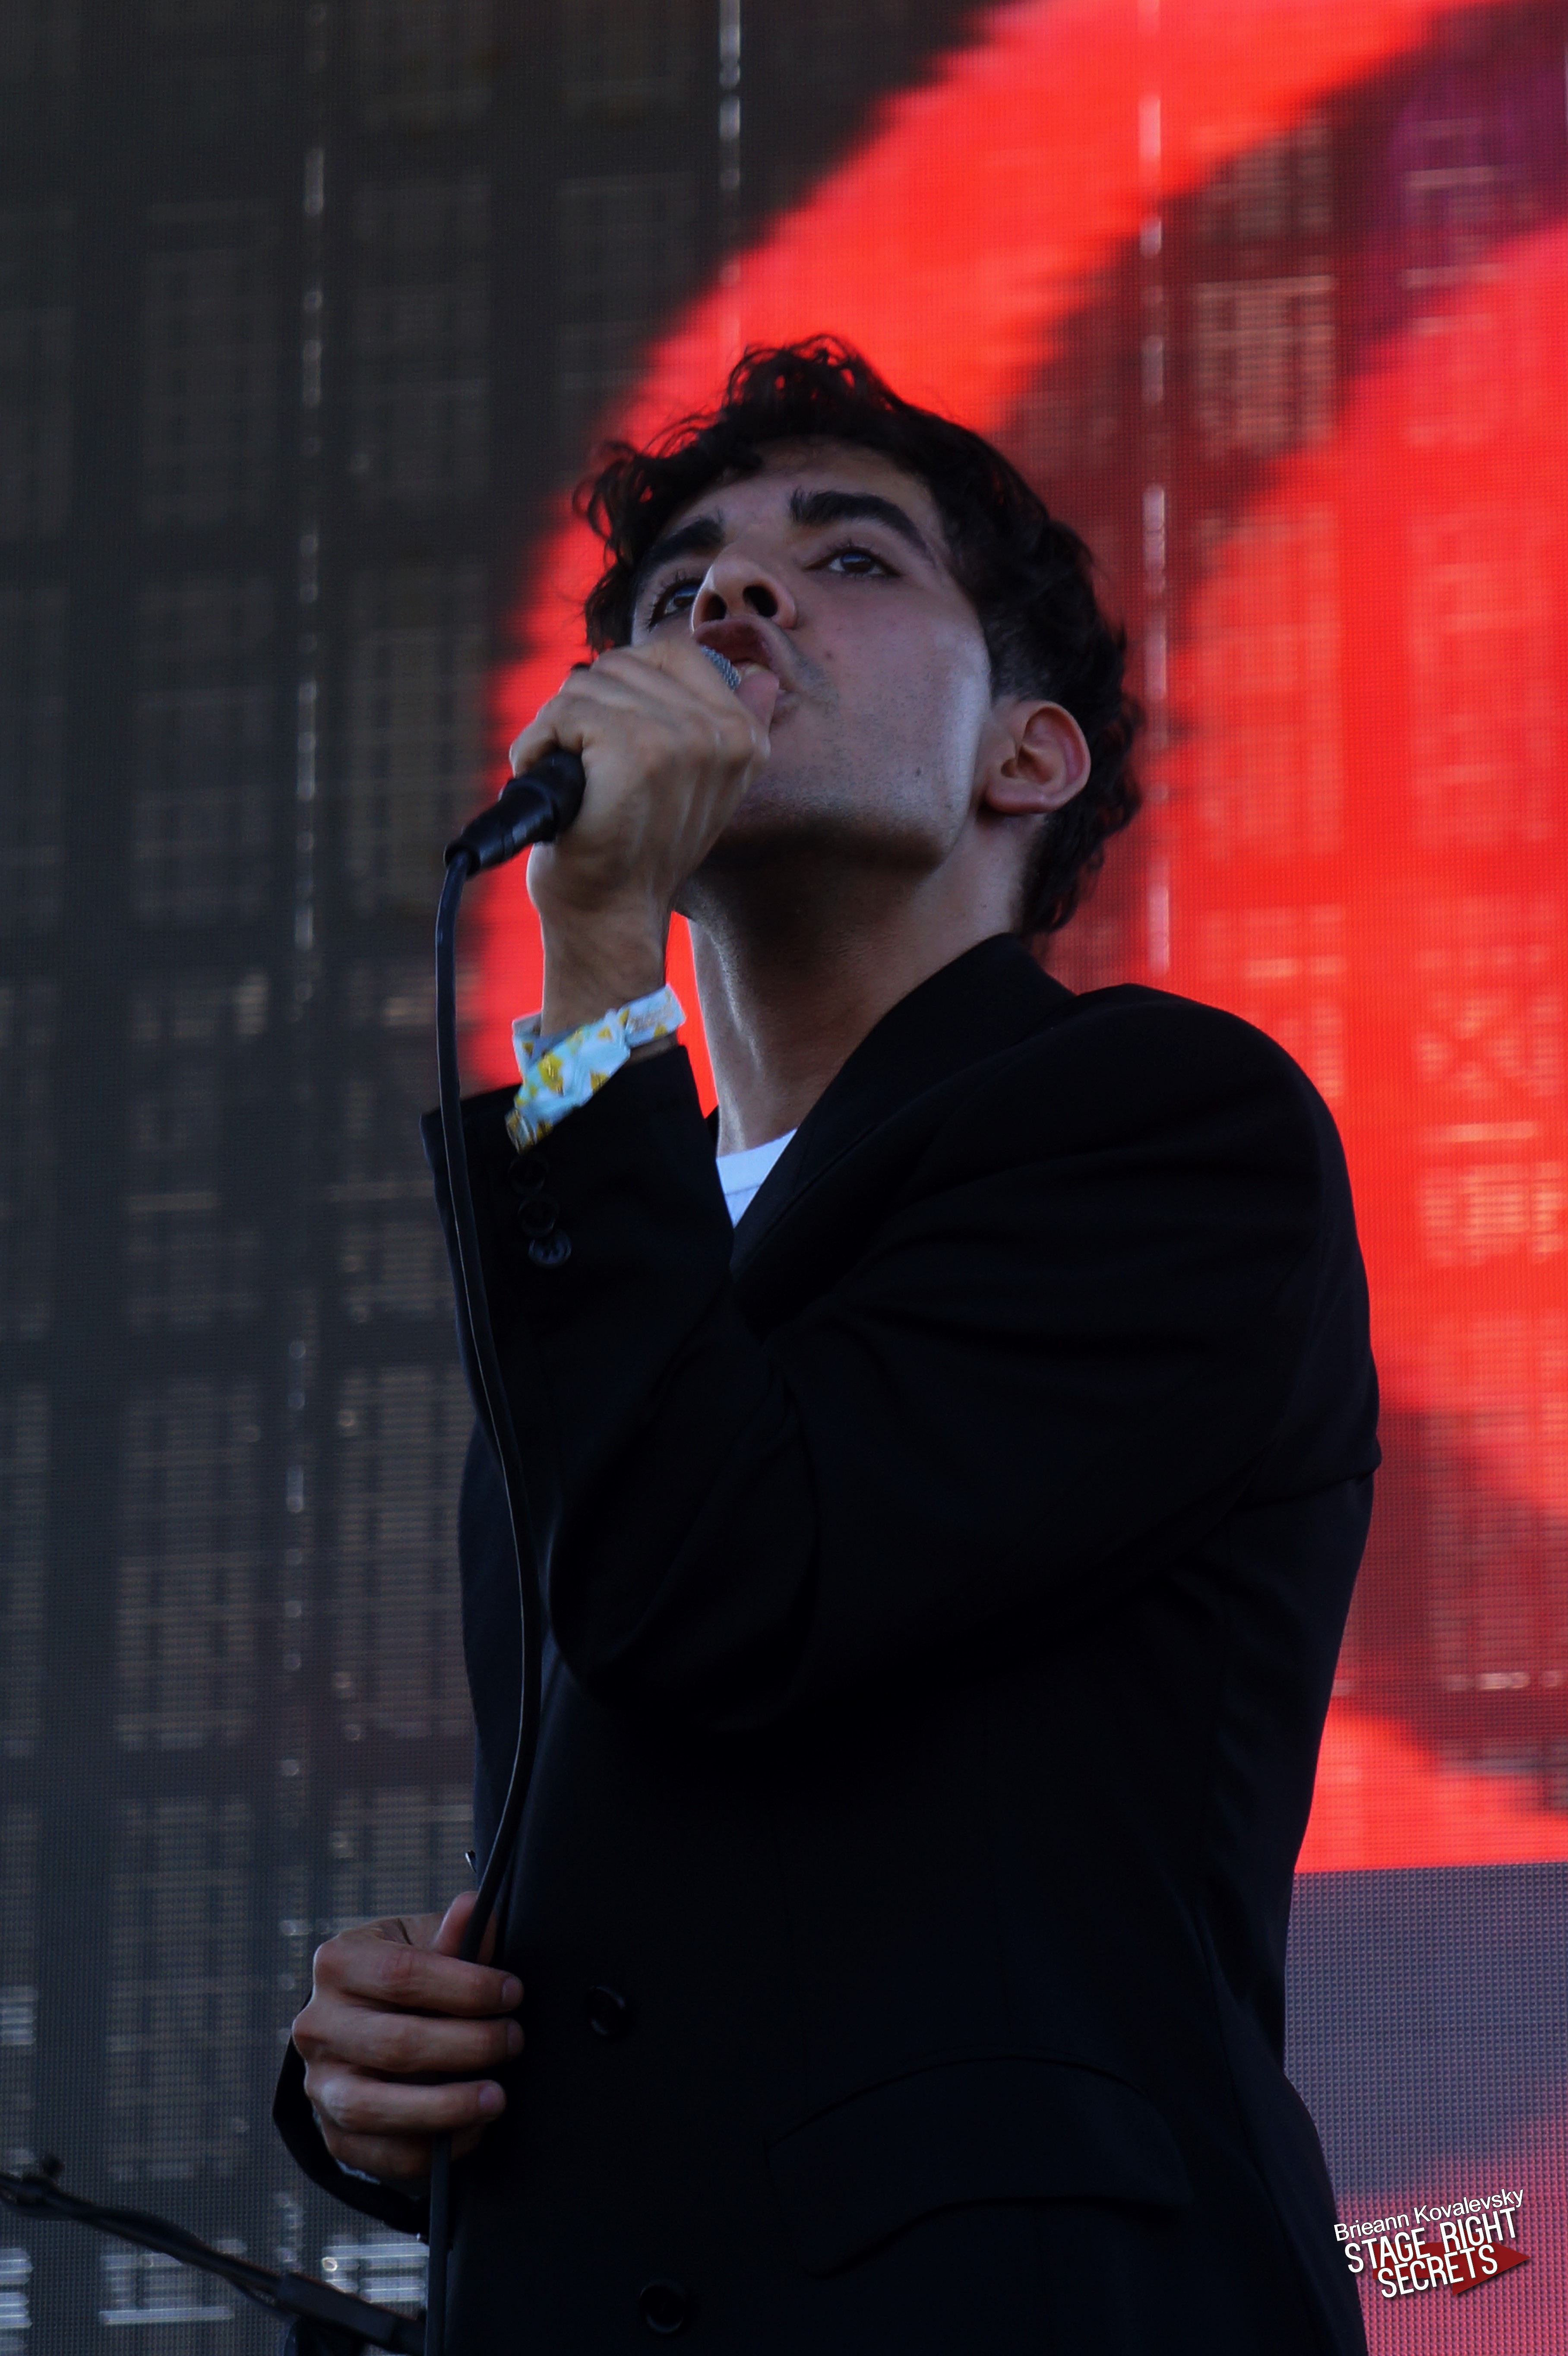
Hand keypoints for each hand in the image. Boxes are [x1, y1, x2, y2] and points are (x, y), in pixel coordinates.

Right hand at [291, 1891, 522, 2185]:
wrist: (367, 2023)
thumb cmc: (406, 1976)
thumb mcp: (426, 1943)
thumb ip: (453, 1935)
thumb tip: (474, 1908)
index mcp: (338, 1963)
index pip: (402, 1975)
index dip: (466, 1987)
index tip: (512, 1993)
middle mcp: (318, 2023)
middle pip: (395, 2043)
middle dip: (468, 2046)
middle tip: (513, 2040)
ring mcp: (320, 2083)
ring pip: (375, 2106)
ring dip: (446, 2107)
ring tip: (497, 2097)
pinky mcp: (333, 2133)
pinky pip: (379, 2153)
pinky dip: (430, 2149)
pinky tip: (471, 2131)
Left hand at [510, 635, 775, 1034]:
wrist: (611, 916)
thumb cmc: (642, 852)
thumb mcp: (704, 788)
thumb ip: (732, 729)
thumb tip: (763, 677)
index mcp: (744, 736)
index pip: (674, 650)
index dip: (627, 688)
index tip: (618, 746)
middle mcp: (721, 732)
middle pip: (623, 663)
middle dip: (588, 709)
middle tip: (591, 770)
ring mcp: (681, 737)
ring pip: (587, 684)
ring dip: (558, 730)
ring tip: (573, 780)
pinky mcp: (634, 746)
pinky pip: (562, 711)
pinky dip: (535, 746)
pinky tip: (547, 780)